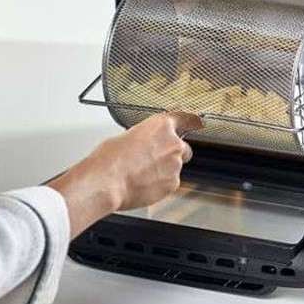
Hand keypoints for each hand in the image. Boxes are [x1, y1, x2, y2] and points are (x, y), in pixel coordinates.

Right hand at [50, 111, 204, 237]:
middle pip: (182, 148)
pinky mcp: (172, 184)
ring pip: (174, 168)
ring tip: (140, 174)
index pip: (184, 119)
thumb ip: (144, 138)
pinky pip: (169, 183)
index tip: (197, 122)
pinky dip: (159, 184)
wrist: (107, 181)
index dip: (191, 121)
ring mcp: (175, 165)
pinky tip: (143, 184)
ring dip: (163, 171)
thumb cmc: (109, 158)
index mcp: (161, 126)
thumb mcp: (125, 136)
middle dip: (171, 154)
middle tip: (152, 160)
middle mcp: (173, 144)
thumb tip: (144, 145)